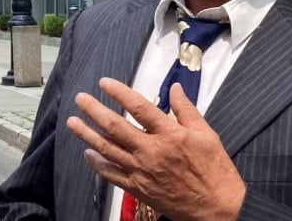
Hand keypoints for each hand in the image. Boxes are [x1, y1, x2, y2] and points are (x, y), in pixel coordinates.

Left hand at [66, 77, 244, 220]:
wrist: (218, 210)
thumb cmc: (215, 171)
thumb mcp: (207, 134)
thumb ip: (187, 110)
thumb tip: (174, 88)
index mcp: (170, 134)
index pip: (139, 108)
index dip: (119, 93)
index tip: (104, 83)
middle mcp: (151, 151)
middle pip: (116, 127)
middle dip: (94, 111)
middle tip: (80, 99)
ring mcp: (142, 171)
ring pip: (108, 150)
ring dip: (88, 134)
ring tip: (73, 122)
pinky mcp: (138, 188)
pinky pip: (112, 175)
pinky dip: (98, 164)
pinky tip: (88, 154)